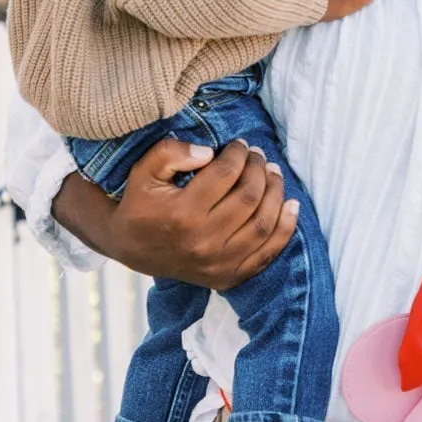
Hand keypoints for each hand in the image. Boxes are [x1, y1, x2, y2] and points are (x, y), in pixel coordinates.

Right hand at [52, 137, 296, 288]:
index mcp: (182, 214)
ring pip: (263, 224)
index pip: (225, 174)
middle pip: (249, 197)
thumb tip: (208, 152)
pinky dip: (285, 229)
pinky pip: (267, 253)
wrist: (130, 248)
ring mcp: (218, 264)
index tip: (240, 144)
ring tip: (273, 173)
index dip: (238, 154)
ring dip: (276, 193)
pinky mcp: (227, 277)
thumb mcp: (143, 171)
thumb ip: (170, 153)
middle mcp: (202, 241)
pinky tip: (291, 205)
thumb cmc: (141, 204)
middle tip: (258, 155)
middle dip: (259, 169)